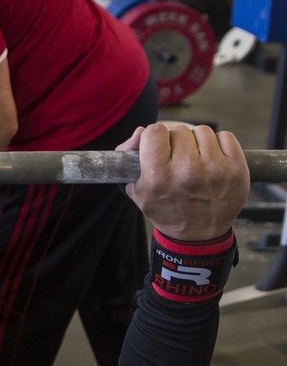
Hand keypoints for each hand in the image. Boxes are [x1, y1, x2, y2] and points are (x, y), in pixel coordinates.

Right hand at [119, 122, 249, 240]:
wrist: (199, 236)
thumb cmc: (167, 210)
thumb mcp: (137, 189)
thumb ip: (129, 157)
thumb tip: (139, 132)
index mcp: (159, 177)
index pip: (155, 131)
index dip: (155, 137)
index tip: (159, 147)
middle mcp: (188, 172)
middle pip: (180, 130)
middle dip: (177, 141)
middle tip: (178, 159)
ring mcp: (215, 170)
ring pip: (203, 131)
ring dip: (198, 142)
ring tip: (196, 160)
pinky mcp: (236, 169)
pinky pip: (226, 137)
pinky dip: (219, 144)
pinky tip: (212, 160)